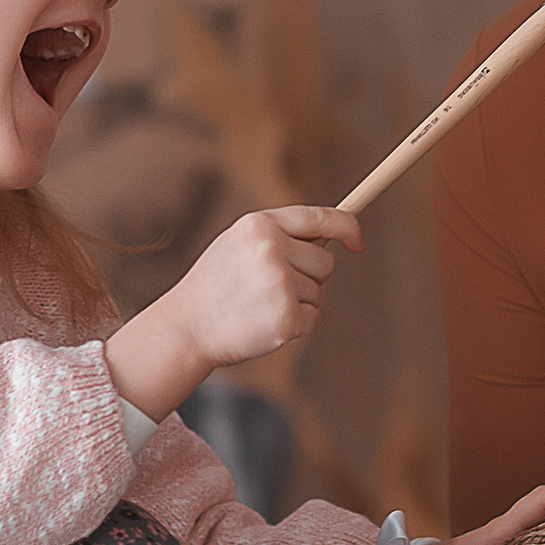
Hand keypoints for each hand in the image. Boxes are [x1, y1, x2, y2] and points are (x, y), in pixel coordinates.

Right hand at [105, 207, 361, 420]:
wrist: (187, 326)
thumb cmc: (217, 285)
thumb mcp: (240, 244)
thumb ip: (281, 236)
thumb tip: (333, 236)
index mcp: (260, 225)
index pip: (322, 218)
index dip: (347, 228)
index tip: (357, 242)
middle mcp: (272, 249)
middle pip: (325, 263)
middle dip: (308, 277)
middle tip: (271, 289)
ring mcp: (279, 283)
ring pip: (318, 292)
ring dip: (298, 303)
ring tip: (260, 306)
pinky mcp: (285, 316)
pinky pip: (313, 319)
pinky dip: (296, 325)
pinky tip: (266, 324)